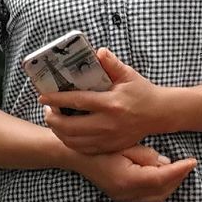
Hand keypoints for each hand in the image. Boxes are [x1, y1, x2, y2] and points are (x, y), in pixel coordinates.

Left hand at [38, 48, 174, 155]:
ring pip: (74, 141)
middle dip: (53, 119)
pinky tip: (66, 134)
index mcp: (111, 103)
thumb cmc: (142, 92)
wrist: (159, 114)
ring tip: (53, 121)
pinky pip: (84, 149)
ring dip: (59, 132)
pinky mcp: (110, 147)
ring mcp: (109, 138)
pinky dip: (70, 142)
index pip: (77, 102)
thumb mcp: (129, 74)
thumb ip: (112, 63)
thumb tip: (97, 52)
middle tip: (47, 111)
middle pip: (70, 127)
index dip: (57, 99)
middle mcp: (108, 124)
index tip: (42, 96)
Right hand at [71, 143, 196, 201]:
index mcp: (128, 179)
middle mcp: (127, 193)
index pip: (162, 178)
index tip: (193, 161)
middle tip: (188, 163)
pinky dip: (160, 188)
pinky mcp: (123, 197)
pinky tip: (163, 175)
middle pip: (163, 190)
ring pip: (158, 197)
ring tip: (178, 168)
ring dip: (171, 184)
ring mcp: (124, 197)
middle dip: (178, 177)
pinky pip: (149, 197)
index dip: (180, 170)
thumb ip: (147, 155)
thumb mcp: (124, 145)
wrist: (76, 156)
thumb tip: (166, 162)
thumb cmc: (99, 146)